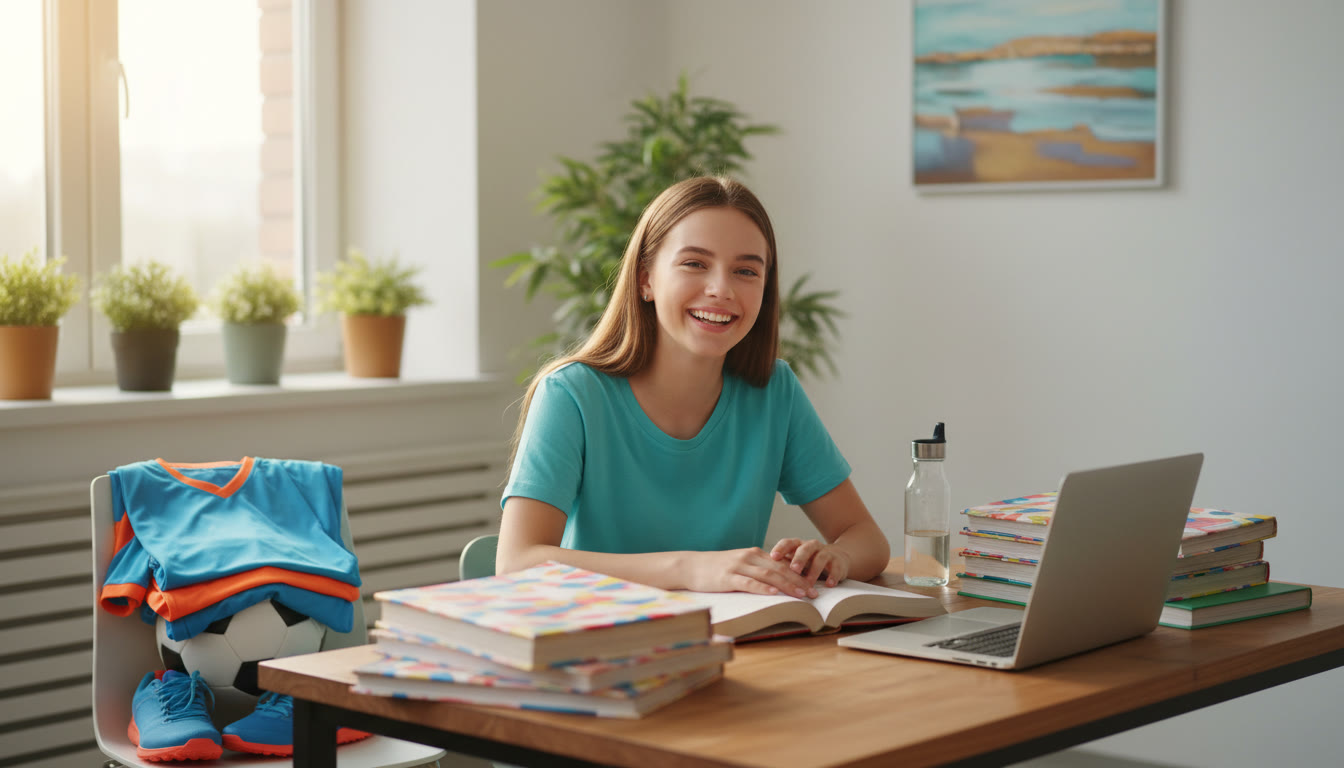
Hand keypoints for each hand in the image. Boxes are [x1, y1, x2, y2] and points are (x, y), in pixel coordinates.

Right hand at [685, 548, 819, 597]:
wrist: (690, 566)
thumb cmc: (716, 568)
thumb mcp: (740, 564)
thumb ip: (757, 568)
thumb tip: (778, 580)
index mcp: (755, 554)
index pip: (783, 564)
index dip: (800, 574)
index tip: (813, 585)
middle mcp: (749, 557)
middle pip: (780, 569)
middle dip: (799, 581)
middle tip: (814, 593)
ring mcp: (738, 566)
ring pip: (768, 576)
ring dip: (787, 585)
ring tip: (801, 595)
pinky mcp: (727, 577)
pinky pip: (748, 583)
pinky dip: (762, 588)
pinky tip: (773, 594)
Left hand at [769, 538, 852, 587]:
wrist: (837, 558)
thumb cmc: (808, 562)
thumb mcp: (794, 561)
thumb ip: (782, 566)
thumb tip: (760, 576)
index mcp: (798, 545)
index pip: (788, 543)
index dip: (780, 548)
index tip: (773, 556)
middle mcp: (812, 546)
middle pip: (805, 549)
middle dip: (799, 559)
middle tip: (793, 569)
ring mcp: (826, 553)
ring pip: (820, 558)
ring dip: (814, 570)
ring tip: (809, 582)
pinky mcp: (838, 562)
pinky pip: (836, 568)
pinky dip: (833, 576)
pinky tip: (829, 584)